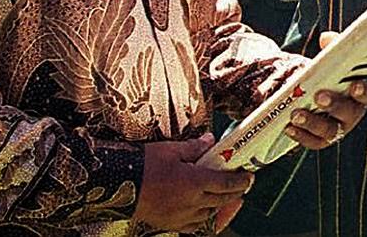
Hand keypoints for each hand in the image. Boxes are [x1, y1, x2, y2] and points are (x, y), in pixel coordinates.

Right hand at [134, 133, 253, 233]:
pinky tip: (202, 212)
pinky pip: (193, 225)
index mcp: (195, 182)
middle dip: (236, 192)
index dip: (241, 180)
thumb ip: (194, 147)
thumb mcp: (171, 149)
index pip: (227, 183)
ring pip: (209, 213)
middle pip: (222, 199)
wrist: (116, 183)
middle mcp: (192, 202)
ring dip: (220, 205)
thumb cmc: (143, 164)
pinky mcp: (169, 223)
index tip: (249, 177)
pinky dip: (202, 218)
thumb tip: (210, 141)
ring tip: (224, 197)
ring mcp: (181, 215)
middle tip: (243, 186)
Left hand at [283, 31, 366, 148]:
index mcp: (360, 92)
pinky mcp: (322, 139)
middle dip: (334, 105)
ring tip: (296, 114)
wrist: (313, 91)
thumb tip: (326, 38)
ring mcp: (338, 128)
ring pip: (329, 130)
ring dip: (313, 122)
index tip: (355, 85)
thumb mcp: (333, 58)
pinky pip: (313, 141)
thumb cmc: (329, 74)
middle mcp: (352, 113)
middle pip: (347, 113)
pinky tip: (289, 127)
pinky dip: (301, 135)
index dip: (363, 91)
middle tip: (319, 96)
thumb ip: (333, 46)